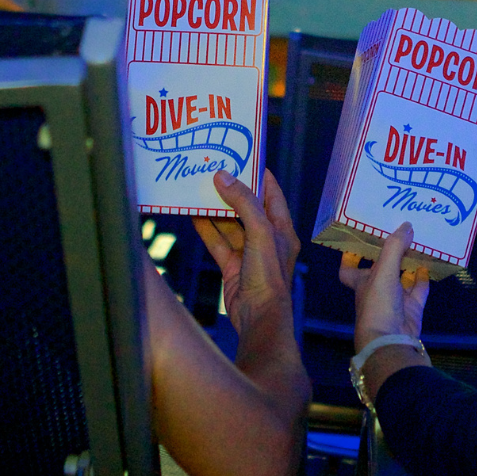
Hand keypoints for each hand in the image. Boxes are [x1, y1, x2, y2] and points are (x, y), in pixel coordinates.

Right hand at [194, 170, 299, 338]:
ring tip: (199, 191)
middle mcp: (267, 240)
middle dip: (231, 192)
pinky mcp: (233, 267)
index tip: (242, 158)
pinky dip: (206, 230)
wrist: (259, 317)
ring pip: (229, 226)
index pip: (272, 195)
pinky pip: (218, 243)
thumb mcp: (260, 232)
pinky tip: (193, 216)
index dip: (258, 176)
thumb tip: (224, 176)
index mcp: (282, 229)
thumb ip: (243, 203)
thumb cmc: (269, 276)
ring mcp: (249, 254)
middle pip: (247, 209)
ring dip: (215, 210)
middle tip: (213, 172)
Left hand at [339, 223, 430, 354]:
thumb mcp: (383, 272)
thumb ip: (394, 247)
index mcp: (361, 282)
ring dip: (409, 263)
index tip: (359, 239)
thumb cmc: (378, 304)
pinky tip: (428, 264)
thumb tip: (407, 226)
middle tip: (399, 233)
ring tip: (418, 242)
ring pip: (402, 278)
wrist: (391, 340)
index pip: (349, 268)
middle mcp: (377, 290)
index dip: (351, 255)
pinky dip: (423, 279)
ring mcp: (395, 300)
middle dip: (390, 253)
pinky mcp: (412, 309)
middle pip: (381, 268)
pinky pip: (419, 290)